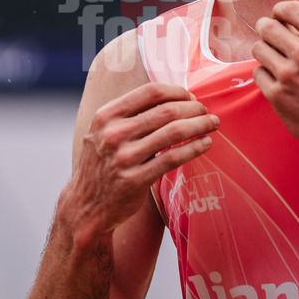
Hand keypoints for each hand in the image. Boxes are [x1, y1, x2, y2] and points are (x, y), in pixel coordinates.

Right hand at [67, 82, 218, 238]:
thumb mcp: (103, 131)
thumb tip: (172, 97)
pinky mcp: (135, 180)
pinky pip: (173, 158)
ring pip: (173, 132)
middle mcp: (113, 134)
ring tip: (212, 124)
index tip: (190, 97)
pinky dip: (194, 148)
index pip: (150, 92)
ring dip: (199, 125)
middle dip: (193, 108)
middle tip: (206, 111)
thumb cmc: (102, 164)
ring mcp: (123, 158)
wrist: (86, 206)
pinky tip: (205, 144)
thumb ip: (129, 114)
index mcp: (106, 116)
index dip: (176, 91)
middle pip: (166, 111)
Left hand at [250, 0, 298, 157]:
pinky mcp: (277, 95)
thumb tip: (288, 23)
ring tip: (276, 62)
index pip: (289, 8)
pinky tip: (278, 81)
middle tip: (272, 39)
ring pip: (258, 48)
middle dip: (267, 30)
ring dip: (265, 52)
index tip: (279, 18)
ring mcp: (288, 75)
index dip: (279, 11)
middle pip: (266, 26)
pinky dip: (265, 75)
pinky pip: (258, 73)